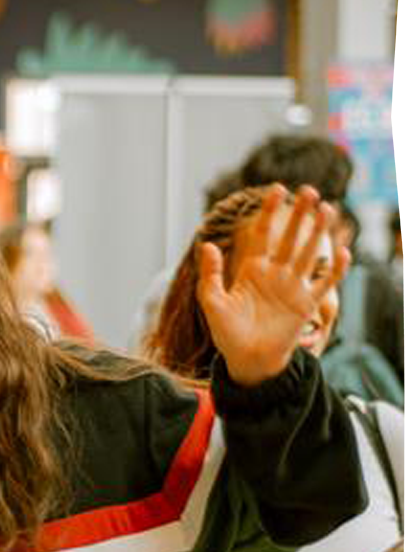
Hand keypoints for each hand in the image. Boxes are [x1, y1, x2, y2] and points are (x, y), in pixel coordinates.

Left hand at [197, 185, 349, 385]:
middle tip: (309, 190)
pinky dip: (335, 269)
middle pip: (290, 238)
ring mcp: (293, 288)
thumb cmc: (228, 335)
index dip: (270, 213)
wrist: (247, 362)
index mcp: (253, 271)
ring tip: (327, 208)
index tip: (277, 190)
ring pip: (309, 254)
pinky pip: (325, 283)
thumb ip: (210, 276)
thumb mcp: (213, 304)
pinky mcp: (306, 305)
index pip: (263, 235)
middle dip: (299, 215)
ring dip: (319, 232)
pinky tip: (343, 251)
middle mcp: (275, 274)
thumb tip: (207, 245)